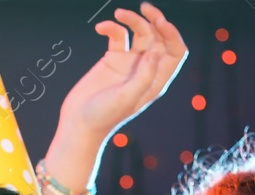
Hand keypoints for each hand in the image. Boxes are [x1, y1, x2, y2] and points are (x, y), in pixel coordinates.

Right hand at [56, 3, 186, 144]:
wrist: (79, 123)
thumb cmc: (104, 117)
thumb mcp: (127, 98)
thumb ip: (144, 75)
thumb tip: (154, 52)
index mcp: (155, 80)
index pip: (174, 51)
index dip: (172, 35)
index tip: (160, 23)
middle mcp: (145, 69)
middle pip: (159, 37)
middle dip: (154, 20)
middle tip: (145, 8)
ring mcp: (129, 63)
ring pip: (139, 33)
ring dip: (132, 20)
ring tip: (119, 13)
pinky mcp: (112, 59)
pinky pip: (117, 36)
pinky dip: (110, 28)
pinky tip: (100, 28)